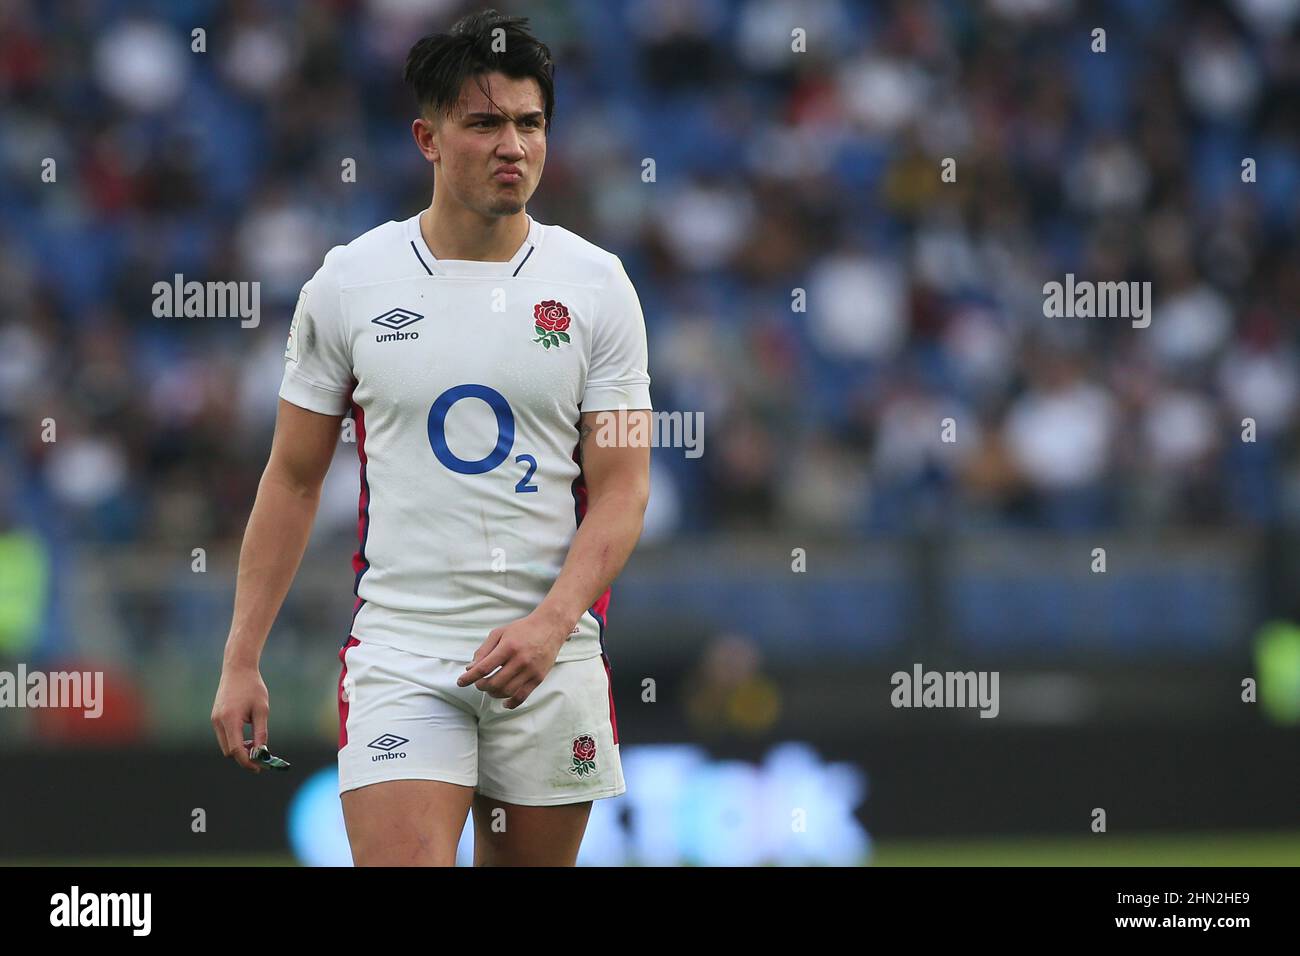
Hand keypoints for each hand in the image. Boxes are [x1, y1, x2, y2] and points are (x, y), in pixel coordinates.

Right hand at [211, 661, 269, 772]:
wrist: (238, 669)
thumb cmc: (253, 688)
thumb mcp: (262, 710)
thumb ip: (261, 733)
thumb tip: (262, 753)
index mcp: (230, 720)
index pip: (236, 750)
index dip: (247, 762)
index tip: (259, 768)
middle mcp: (218, 722)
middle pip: (229, 751)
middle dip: (244, 757)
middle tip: (261, 757)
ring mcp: (214, 720)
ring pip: (225, 745)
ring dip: (239, 749)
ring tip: (255, 744)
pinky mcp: (215, 717)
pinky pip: (224, 736)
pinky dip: (234, 740)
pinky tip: (247, 736)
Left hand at [457, 608, 571, 708]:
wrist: (550, 627)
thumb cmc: (522, 629)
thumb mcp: (499, 633)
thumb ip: (484, 650)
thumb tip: (470, 668)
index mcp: (508, 647)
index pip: (484, 668)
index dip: (469, 677)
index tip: (461, 682)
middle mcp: (520, 660)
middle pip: (494, 683)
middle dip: (481, 686)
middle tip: (479, 683)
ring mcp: (530, 670)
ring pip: (506, 691)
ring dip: (493, 693)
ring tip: (490, 688)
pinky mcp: (538, 678)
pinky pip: (522, 696)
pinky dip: (511, 703)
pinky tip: (504, 702)